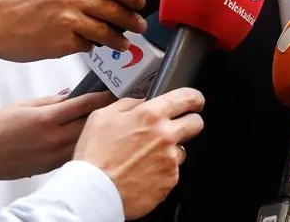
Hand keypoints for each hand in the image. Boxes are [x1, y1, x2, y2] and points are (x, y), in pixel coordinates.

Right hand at [0, 0, 145, 61]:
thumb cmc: (18, 2)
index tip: (139, 2)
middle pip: (115, 9)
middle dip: (132, 20)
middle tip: (140, 26)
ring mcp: (69, 20)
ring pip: (106, 32)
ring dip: (119, 40)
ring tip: (124, 44)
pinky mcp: (63, 42)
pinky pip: (87, 46)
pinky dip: (91, 47)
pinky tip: (90, 47)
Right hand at [0, 91, 114, 184]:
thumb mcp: (23, 105)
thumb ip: (51, 100)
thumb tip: (72, 94)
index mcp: (47, 118)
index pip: (84, 104)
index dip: (103, 96)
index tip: (115, 91)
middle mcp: (54, 138)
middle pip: (91, 124)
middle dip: (105, 113)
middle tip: (117, 104)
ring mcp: (54, 155)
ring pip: (86, 141)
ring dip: (97, 131)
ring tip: (106, 121)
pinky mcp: (52, 167)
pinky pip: (75, 153)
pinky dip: (83, 144)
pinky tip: (87, 138)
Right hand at [74, 87, 204, 218]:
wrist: (93, 192)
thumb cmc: (94, 156)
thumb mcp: (102, 117)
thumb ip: (128, 104)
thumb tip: (141, 101)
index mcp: (150, 115)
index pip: (187, 98)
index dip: (194, 98)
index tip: (194, 102)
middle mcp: (165, 135)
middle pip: (196, 123)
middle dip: (189, 122)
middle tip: (176, 128)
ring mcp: (170, 159)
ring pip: (183, 150)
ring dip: (170, 151)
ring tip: (146, 158)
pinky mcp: (170, 180)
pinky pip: (173, 172)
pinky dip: (162, 171)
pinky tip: (143, 173)